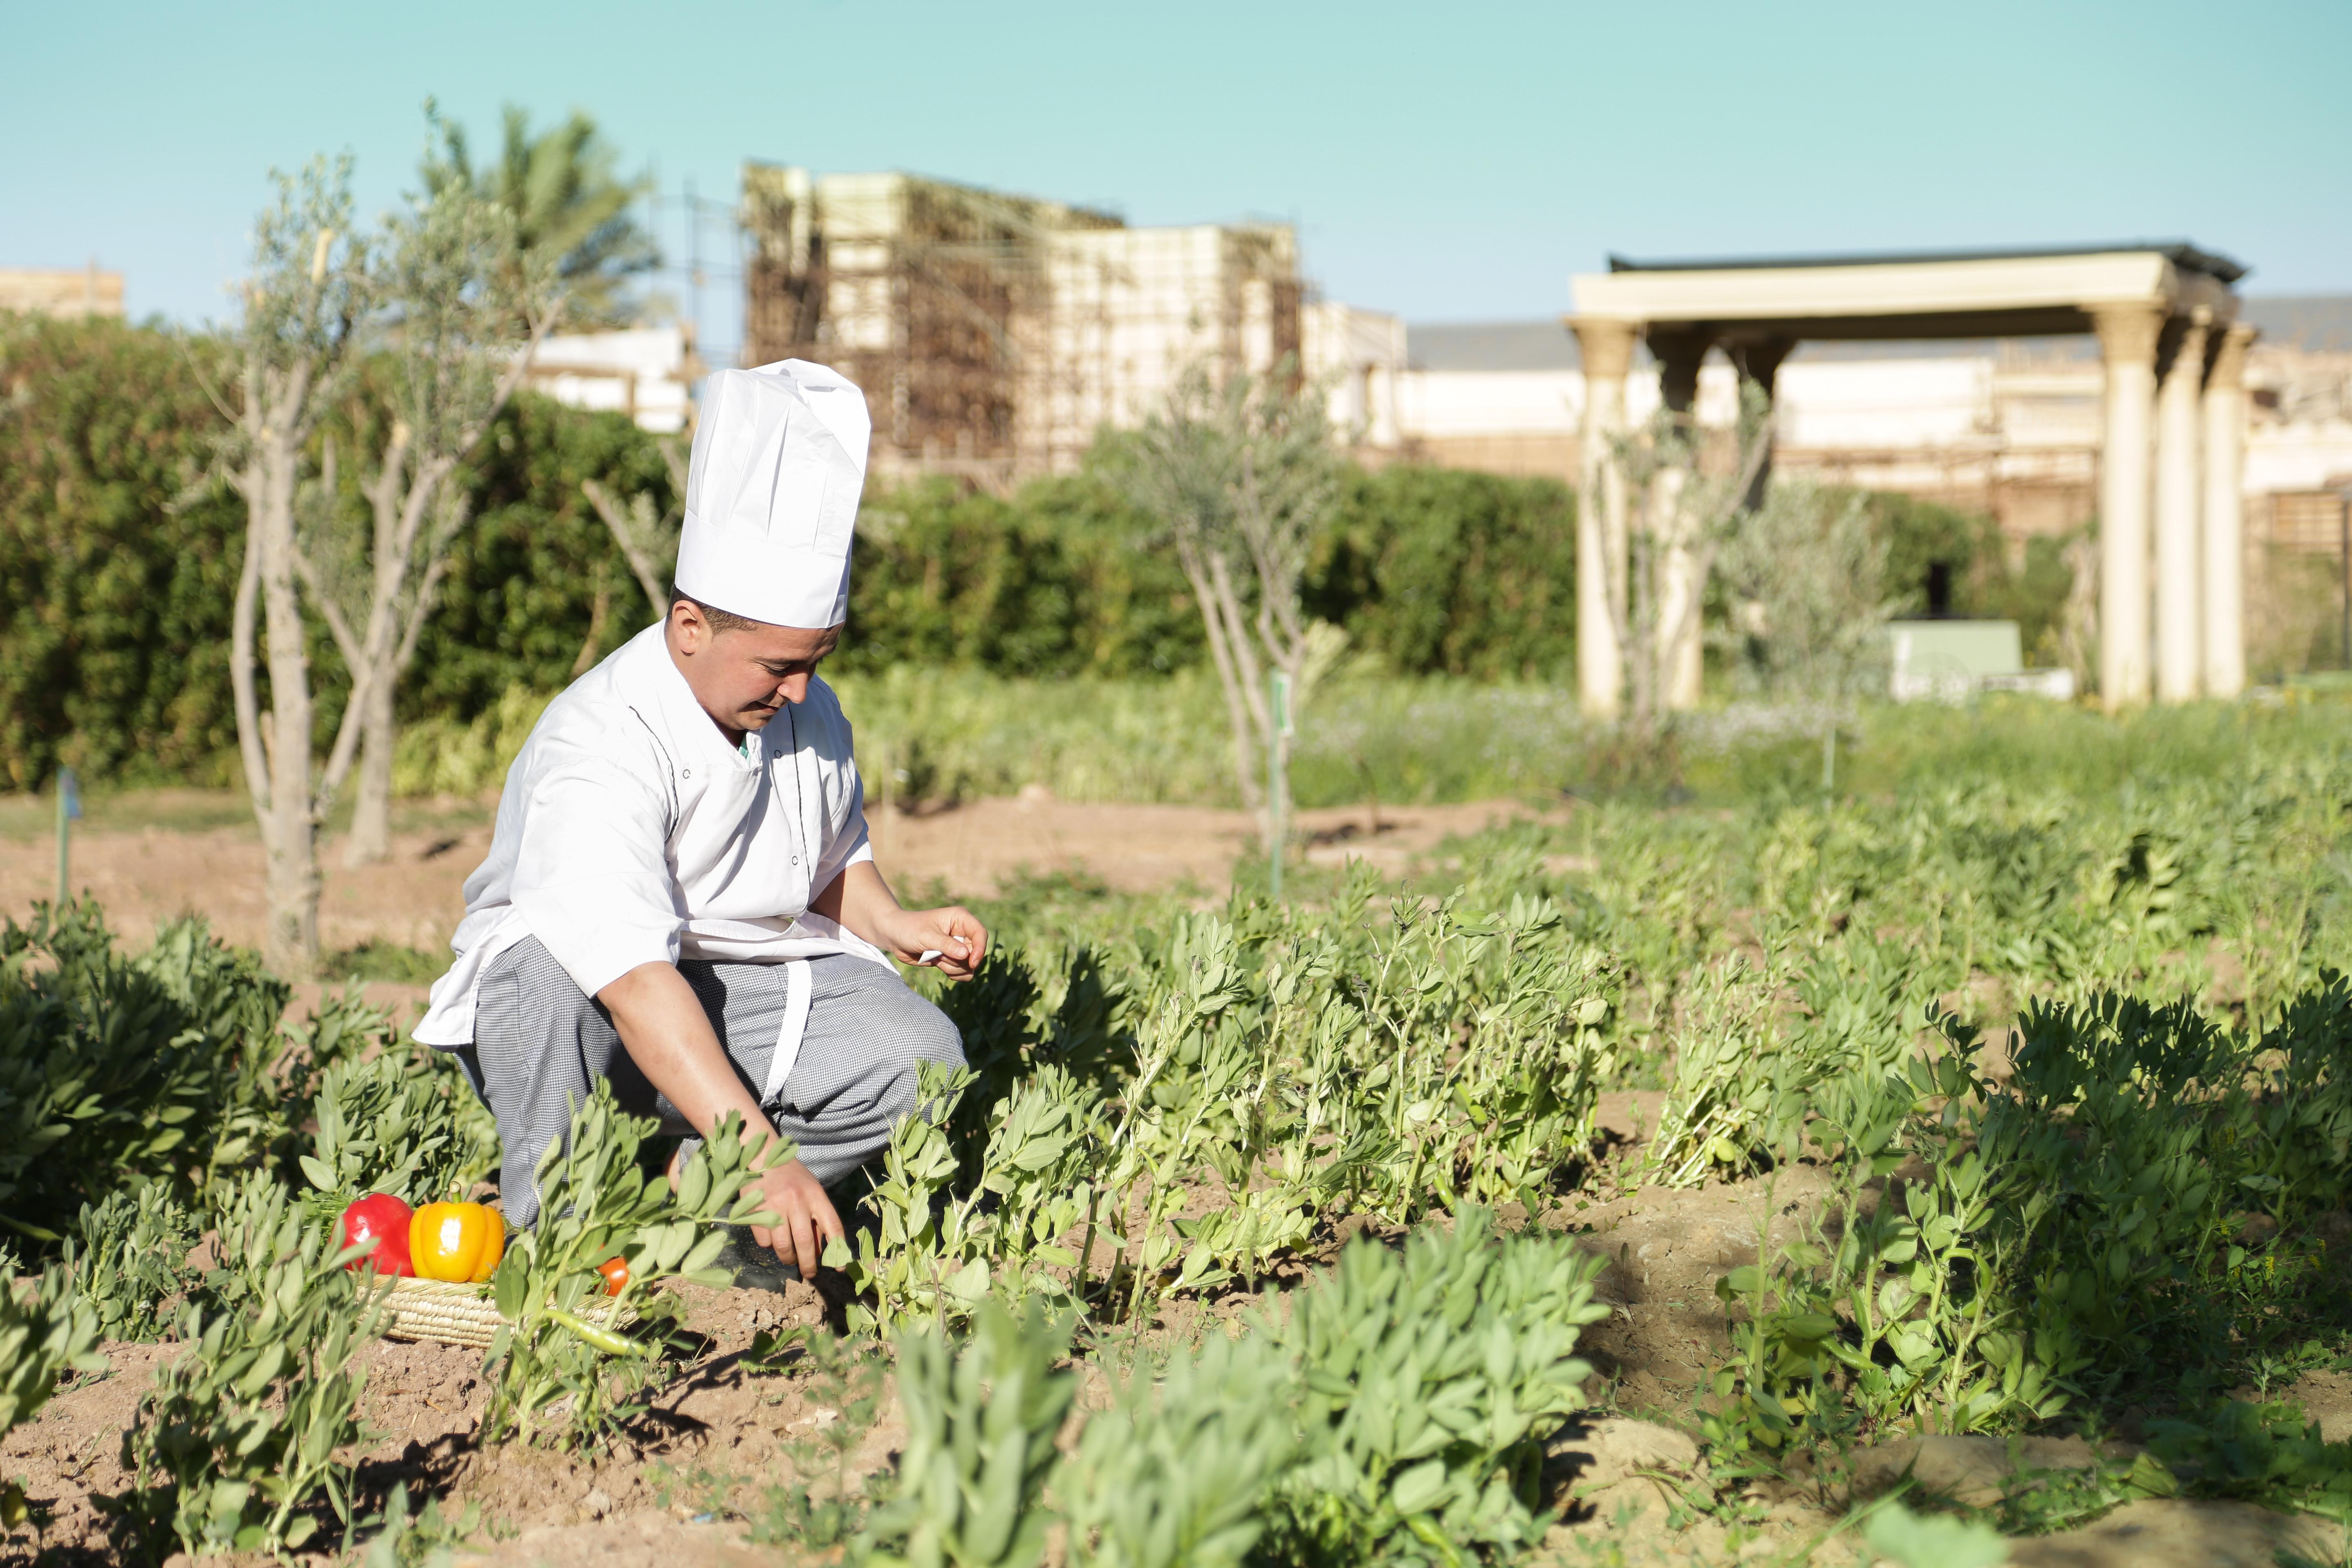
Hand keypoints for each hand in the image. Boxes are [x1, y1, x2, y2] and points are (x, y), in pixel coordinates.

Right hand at [747, 1156, 842, 1278]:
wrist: (764, 1157)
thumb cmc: (792, 1177)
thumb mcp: (812, 1190)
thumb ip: (817, 1217)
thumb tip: (821, 1251)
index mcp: (815, 1195)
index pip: (832, 1225)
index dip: (838, 1249)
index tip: (839, 1267)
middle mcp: (797, 1201)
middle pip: (806, 1242)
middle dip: (808, 1264)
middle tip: (809, 1274)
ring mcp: (775, 1207)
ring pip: (783, 1246)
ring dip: (788, 1258)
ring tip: (790, 1258)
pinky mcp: (755, 1212)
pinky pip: (765, 1241)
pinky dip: (770, 1246)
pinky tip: (772, 1240)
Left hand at [876, 903, 989, 980]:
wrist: (894, 936)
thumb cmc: (909, 929)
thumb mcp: (927, 936)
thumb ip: (946, 945)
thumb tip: (966, 955)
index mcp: (960, 918)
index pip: (980, 934)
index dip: (979, 949)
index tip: (971, 963)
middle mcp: (962, 932)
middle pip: (975, 953)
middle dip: (958, 960)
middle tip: (939, 956)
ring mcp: (958, 946)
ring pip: (969, 965)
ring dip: (952, 967)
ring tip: (935, 957)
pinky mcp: (952, 958)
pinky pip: (963, 972)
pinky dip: (953, 973)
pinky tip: (939, 965)